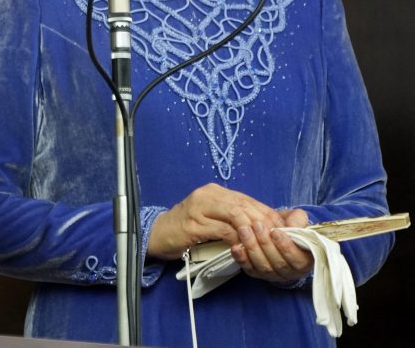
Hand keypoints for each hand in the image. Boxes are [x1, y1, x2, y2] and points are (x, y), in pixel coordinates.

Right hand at [147, 183, 287, 259]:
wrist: (157, 234)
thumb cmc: (187, 228)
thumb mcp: (212, 218)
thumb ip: (233, 218)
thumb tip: (266, 225)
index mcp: (214, 191)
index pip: (248, 200)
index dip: (267, 214)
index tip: (282, 230)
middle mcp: (207, 194)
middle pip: (244, 205)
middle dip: (264, 223)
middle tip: (277, 239)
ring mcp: (198, 208)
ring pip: (235, 215)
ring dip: (252, 230)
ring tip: (262, 243)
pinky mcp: (192, 224)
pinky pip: (222, 230)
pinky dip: (237, 239)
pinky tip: (244, 247)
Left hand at [231, 207, 313, 282]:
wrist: (273, 230)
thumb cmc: (287, 226)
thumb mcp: (296, 219)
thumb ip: (298, 220)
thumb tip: (291, 226)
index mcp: (304, 260)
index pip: (297, 259)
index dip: (286, 247)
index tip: (275, 232)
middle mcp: (289, 271)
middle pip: (278, 263)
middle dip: (266, 244)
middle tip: (256, 226)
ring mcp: (272, 274)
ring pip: (263, 266)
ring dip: (253, 248)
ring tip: (244, 230)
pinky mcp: (256, 273)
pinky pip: (249, 268)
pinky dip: (241, 258)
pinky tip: (235, 247)